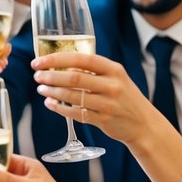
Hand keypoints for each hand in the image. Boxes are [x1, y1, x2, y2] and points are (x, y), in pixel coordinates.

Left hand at [33, 51, 156, 144]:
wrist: (143, 123)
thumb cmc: (124, 97)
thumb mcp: (116, 78)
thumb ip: (94, 71)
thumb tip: (60, 64)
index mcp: (113, 69)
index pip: (81, 58)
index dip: (57, 59)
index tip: (39, 61)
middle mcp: (112, 85)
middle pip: (74, 77)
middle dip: (51, 76)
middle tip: (37, 76)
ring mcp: (108, 104)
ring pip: (73, 96)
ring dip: (53, 92)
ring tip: (41, 89)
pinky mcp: (103, 120)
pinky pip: (76, 113)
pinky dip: (60, 109)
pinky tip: (50, 104)